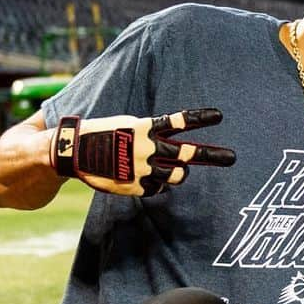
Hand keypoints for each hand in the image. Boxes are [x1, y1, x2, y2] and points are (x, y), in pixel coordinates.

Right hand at [51, 108, 234, 196]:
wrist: (72, 152)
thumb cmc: (102, 134)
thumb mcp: (127, 125)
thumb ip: (151, 134)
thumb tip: (175, 149)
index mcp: (144, 128)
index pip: (177, 122)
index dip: (199, 119)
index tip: (219, 115)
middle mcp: (147, 148)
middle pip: (187, 154)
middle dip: (211, 155)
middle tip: (231, 158)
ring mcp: (143, 168)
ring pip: (177, 175)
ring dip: (180, 173)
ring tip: (178, 170)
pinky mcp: (136, 185)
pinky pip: (159, 188)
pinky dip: (157, 184)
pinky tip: (146, 177)